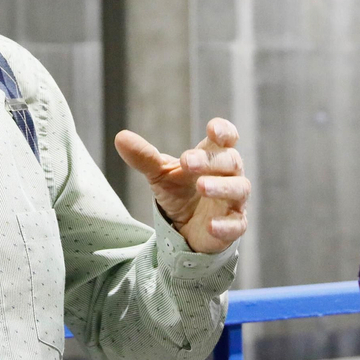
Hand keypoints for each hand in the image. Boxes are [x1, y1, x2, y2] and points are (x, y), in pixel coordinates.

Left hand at [114, 118, 249, 253]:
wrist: (185, 229)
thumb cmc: (179, 192)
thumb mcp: (159, 174)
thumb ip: (144, 157)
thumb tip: (120, 137)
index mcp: (213, 156)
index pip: (226, 138)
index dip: (223, 131)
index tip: (212, 130)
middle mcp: (229, 175)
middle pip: (231, 161)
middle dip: (211, 160)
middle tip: (187, 162)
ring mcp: (234, 201)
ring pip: (239, 189)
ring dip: (222, 187)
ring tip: (202, 186)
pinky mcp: (234, 226)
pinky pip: (236, 224)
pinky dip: (225, 224)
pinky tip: (210, 225)